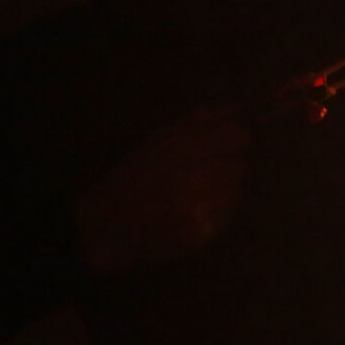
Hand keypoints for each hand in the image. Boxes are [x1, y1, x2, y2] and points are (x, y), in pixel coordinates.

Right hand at [73, 103, 251, 274]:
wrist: (103, 229)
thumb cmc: (129, 180)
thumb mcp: (153, 144)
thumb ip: (193, 124)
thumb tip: (233, 109)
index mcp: (176, 149)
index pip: (236, 136)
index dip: (236, 139)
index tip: (229, 144)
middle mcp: (188, 177)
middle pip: (240, 166)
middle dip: (228, 167)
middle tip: (208, 173)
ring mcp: (195, 208)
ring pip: (235, 192)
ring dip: (221, 192)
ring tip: (195, 195)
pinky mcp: (198, 234)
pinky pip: (224, 216)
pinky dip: (212, 214)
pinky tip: (189, 214)